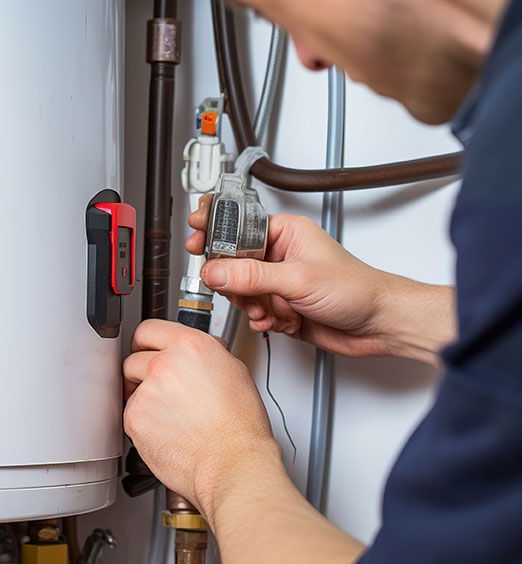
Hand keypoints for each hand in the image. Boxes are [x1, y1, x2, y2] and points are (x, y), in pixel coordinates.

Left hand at [123, 319, 282, 512]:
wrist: (232, 462)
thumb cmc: (239, 425)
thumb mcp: (233, 371)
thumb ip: (204, 355)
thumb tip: (193, 354)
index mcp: (189, 346)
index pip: (149, 329)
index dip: (147, 342)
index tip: (146, 348)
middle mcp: (164, 364)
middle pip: (134, 358)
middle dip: (143, 371)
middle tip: (161, 388)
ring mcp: (146, 392)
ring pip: (130, 388)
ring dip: (143, 397)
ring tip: (170, 414)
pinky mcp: (134, 419)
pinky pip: (130, 413)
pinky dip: (142, 421)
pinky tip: (166, 428)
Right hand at [186, 195, 454, 362]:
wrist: (379, 325)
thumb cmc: (358, 289)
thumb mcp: (299, 279)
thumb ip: (252, 276)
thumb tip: (216, 271)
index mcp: (286, 233)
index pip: (239, 226)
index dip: (215, 232)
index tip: (196, 237)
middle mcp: (280, 255)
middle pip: (233, 264)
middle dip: (238, 284)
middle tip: (247, 291)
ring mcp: (279, 283)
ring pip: (241, 292)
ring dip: (254, 306)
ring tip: (274, 310)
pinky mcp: (280, 307)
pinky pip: (253, 313)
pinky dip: (263, 321)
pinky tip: (280, 321)